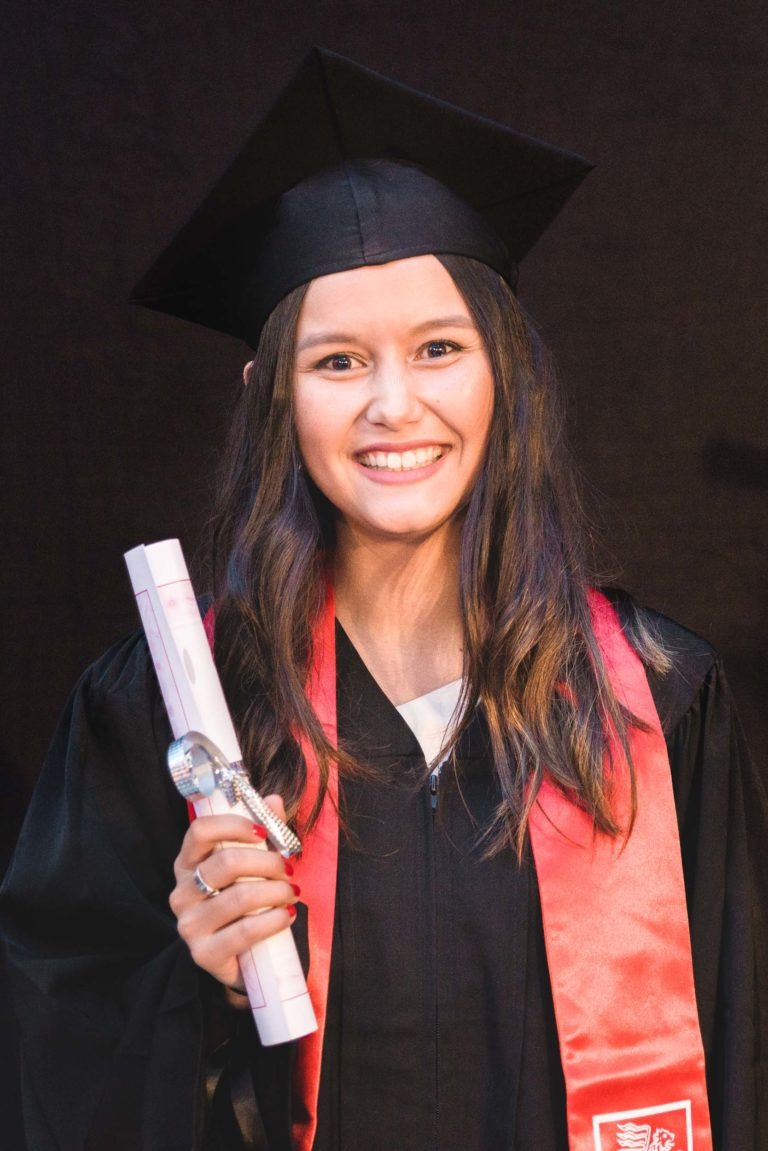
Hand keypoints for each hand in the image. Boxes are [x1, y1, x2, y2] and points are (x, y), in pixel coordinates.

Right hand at [169, 796, 298, 991]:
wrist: (242, 957)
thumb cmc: (245, 902)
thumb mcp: (253, 864)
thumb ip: (263, 830)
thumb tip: (273, 800)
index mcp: (188, 863)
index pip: (199, 830)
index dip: (234, 825)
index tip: (263, 832)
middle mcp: (181, 892)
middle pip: (225, 862)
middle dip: (267, 862)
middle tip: (288, 869)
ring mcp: (189, 925)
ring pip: (239, 896)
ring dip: (276, 891)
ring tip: (292, 893)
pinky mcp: (203, 953)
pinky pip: (245, 931)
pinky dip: (274, 920)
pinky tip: (287, 915)